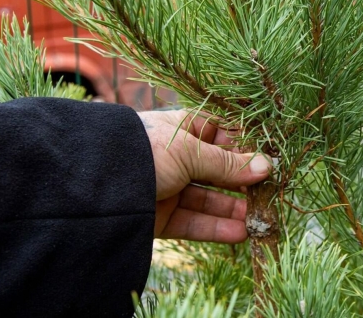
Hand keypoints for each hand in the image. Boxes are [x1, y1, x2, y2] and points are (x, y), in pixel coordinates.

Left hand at [138, 110, 270, 243]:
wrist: (91, 184)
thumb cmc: (144, 151)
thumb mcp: (190, 151)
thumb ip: (228, 163)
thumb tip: (266, 166)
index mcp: (182, 130)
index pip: (221, 136)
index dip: (244, 148)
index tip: (269, 160)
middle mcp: (176, 157)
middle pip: (218, 170)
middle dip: (243, 183)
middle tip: (270, 194)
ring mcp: (168, 188)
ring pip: (209, 200)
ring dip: (234, 209)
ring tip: (260, 219)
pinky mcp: (160, 217)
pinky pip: (194, 222)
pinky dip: (216, 228)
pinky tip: (239, 233)